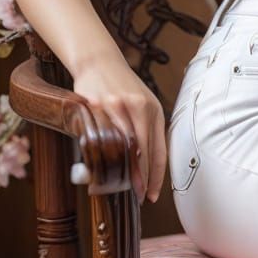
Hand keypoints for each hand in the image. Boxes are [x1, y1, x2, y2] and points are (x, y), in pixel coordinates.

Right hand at [73, 55, 166, 203]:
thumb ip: (145, 128)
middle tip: (140, 196)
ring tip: (123, 187)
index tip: (154, 194)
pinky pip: (101, 136)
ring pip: (123, 146)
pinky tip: (101, 166)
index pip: (159, 149)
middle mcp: (139, 108)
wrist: (99, 61)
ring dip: (123, 170)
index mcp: (154, 110)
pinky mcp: (98, 105)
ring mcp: (118, 107)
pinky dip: (102, 154)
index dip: (157, 175)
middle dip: (142, 178)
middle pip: (143, 151)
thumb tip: (143, 164)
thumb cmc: (121, 86)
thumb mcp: (142, 104)